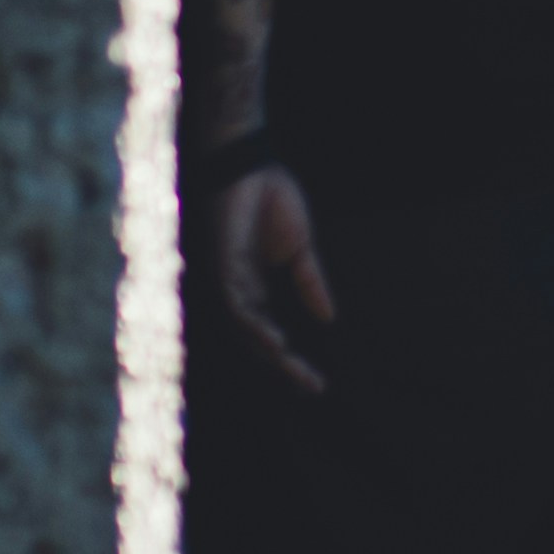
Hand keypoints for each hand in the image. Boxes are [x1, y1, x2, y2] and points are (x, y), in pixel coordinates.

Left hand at [214, 162, 335, 398]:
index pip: (274, 335)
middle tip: (311, 385)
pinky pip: (236, 304)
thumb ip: (310, 284)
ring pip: (246, 329)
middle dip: (284, 365)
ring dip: (269, 350)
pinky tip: (274, 335)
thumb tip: (329, 318)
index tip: (319, 381)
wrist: (253, 169)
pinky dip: (254, 322)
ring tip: (292, 365)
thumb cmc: (273, 203)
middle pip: (259, 341)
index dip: (294, 360)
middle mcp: (241, 292)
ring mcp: (231, 281)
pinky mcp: (225, 266)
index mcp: (258, 289)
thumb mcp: (301, 250)